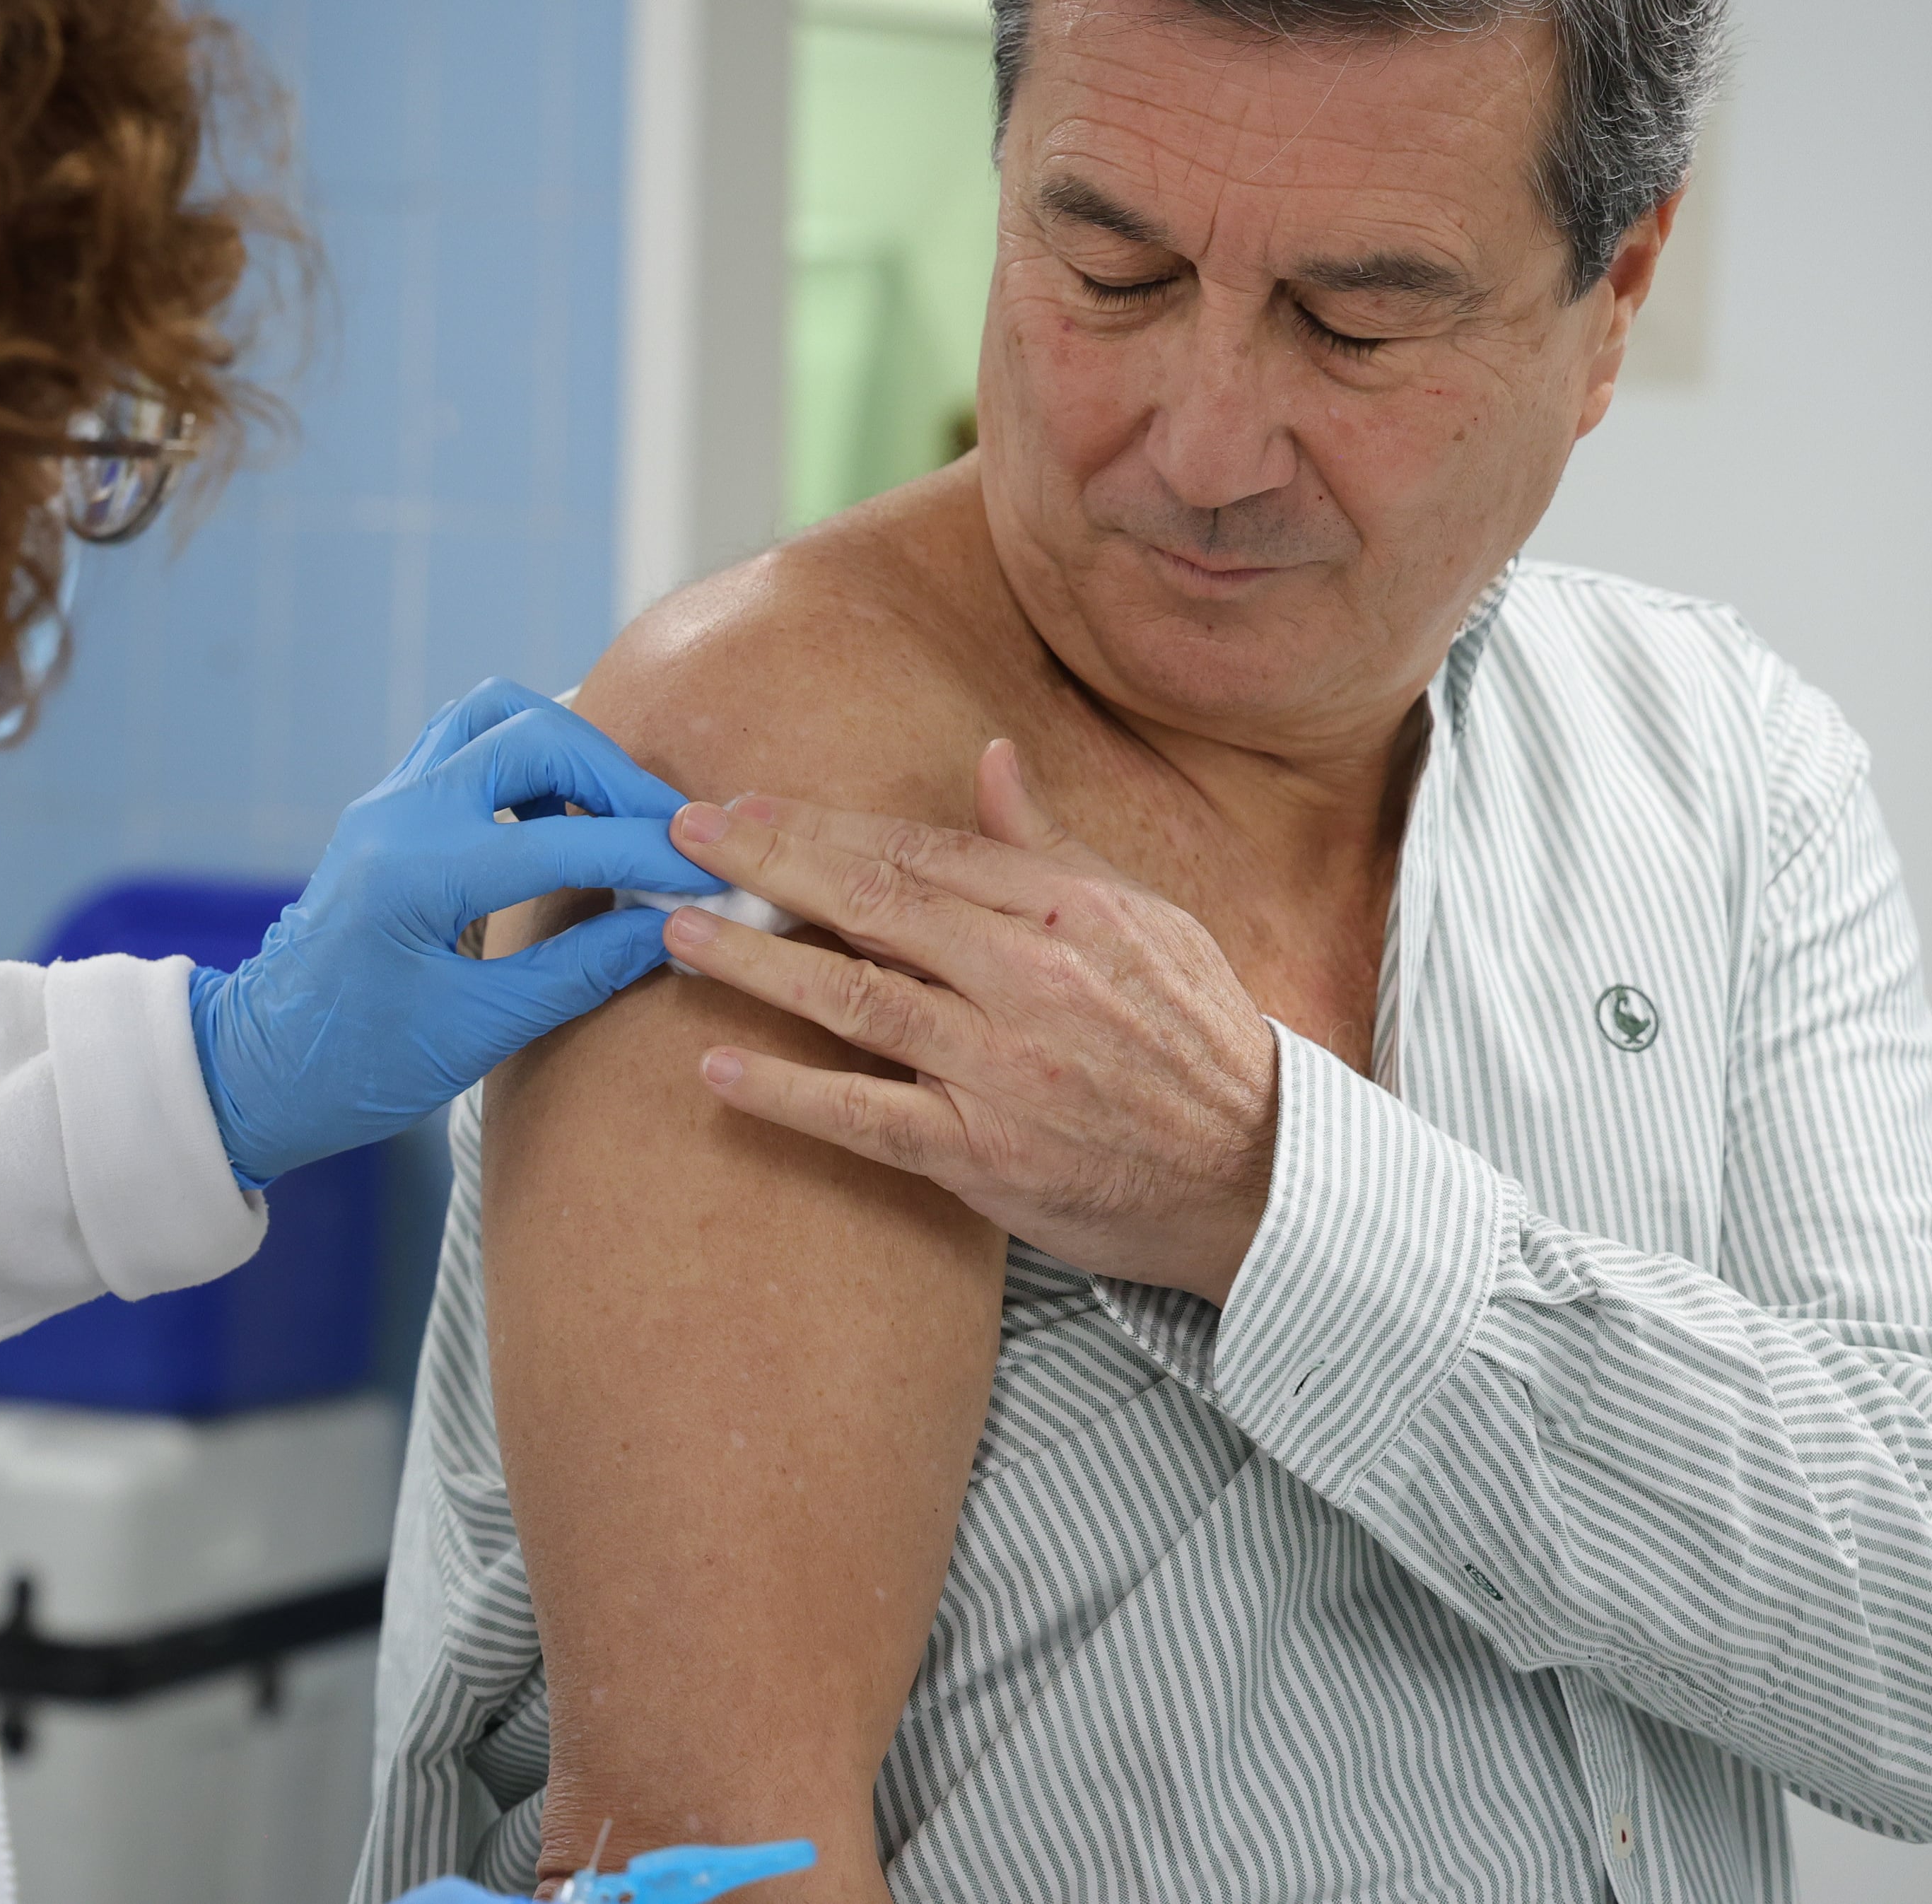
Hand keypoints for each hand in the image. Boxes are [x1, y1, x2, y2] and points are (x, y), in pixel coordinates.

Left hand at [194, 680, 723, 1183]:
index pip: (566, 838)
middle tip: (675, 832)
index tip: (712, 874)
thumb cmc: (356, 1069)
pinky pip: (468, 742)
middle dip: (618, 777)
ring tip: (620, 814)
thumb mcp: (479, 1032)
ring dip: (570, 750)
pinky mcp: (388, 810)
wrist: (253, 1071)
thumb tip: (674, 930)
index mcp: (417, 872)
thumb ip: (582, 971)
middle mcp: (398, 813)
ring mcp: (387, 802)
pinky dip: (529, 760)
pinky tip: (566, 818)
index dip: (652, 853)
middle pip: (534, 733)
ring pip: (496, 715)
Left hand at [662, 741, 1278, 1303]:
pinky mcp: (983, 1155)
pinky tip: (717, 1065)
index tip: (743, 807)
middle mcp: (1030, 980)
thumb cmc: (1197, 1038)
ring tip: (674, 932)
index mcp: (1068, 912)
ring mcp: (1003, 1069)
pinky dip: (788, 1092)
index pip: (918, 850)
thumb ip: (1050, 844)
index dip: (819, 826)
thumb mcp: (1145, 918)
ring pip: (855, 1000)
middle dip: (765, 865)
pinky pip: (866, 1116)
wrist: (1258, 1175)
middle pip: (873, 905)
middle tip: (679, 838)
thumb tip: (991, 756)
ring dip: (754, 964)